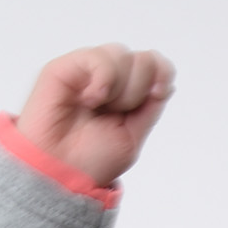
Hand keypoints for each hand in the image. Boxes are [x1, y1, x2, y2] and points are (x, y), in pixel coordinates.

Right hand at [15, 46, 173, 186]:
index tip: (159, 92)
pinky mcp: (66, 66)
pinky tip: (91, 99)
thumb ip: (150, 108)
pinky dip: (103, 79)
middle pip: (142, 59)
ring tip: (99, 108)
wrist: (61, 173)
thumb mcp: (132, 138)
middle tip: (117, 112)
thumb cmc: (90, 161)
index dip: (162, 72)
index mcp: (125, 95)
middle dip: (138, 90)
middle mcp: (107, 79)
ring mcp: (86, 71)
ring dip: (119, 88)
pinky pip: (99, 58)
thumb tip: (166, 80)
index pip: (154, 64)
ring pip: (122, 54)